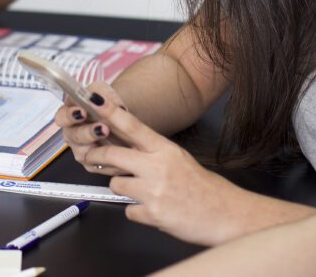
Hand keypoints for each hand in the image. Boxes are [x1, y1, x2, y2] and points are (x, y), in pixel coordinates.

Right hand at [53, 81, 130, 175]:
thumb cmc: (106, 102)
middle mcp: (72, 133)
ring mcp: (80, 149)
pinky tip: (117, 150)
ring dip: (97, 145)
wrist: (120, 117)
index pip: (62, 116)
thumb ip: (100, 93)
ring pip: (83, 151)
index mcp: (69, 114)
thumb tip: (97, 99)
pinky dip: (107, 157)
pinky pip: (96, 163)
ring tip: (110, 135)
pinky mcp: (91, 162)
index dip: (70, 115)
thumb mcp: (103, 91)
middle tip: (102, 127)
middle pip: (72, 135)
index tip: (82, 111)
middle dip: (87, 132)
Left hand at [80, 87, 250, 246]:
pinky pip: (128, 210)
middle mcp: (157, 167)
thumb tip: (126, 150)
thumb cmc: (202, 188)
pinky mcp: (152, 214)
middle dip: (97, 156)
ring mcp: (154, 191)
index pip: (132, 126)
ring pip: (116, 184)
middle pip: (113, 155)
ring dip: (124, 188)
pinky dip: (137, 211)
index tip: (95, 102)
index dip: (110, 113)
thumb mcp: (178, 159)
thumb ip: (152, 153)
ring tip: (143, 191)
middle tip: (91, 156)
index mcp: (165, 150)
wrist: (224, 214)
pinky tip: (153, 209)